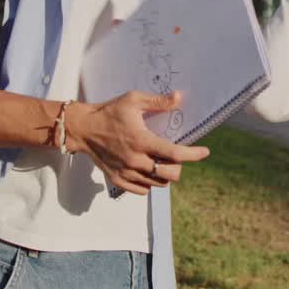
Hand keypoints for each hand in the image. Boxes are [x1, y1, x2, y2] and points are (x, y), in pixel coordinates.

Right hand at [66, 91, 209, 195]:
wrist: (83, 128)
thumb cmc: (109, 112)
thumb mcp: (133, 100)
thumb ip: (158, 102)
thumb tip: (180, 97)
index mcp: (141, 140)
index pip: (174, 154)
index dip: (193, 154)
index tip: (205, 152)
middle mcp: (135, 160)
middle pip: (170, 175)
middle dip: (179, 166)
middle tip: (175, 155)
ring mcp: (126, 172)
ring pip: (157, 184)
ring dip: (164, 174)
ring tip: (161, 161)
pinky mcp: (117, 180)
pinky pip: (142, 190)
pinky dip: (149, 183)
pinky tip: (147, 170)